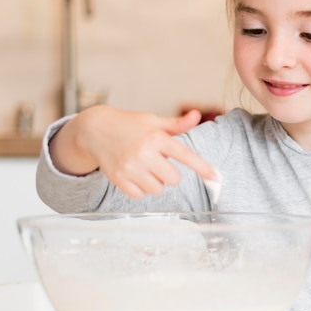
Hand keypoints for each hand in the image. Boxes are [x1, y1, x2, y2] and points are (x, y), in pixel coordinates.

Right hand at [49, 105, 216, 197]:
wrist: (94, 129)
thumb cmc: (129, 125)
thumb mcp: (153, 121)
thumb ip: (176, 124)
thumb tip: (197, 115)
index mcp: (156, 137)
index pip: (185, 155)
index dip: (202, 167)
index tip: (216, 177)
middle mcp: (143, 153)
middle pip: (174, 179)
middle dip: (170, 173)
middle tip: (158, 162)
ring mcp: (130, 168)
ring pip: (158, 189)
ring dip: (156, 182)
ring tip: (145, 167)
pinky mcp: (118, 179)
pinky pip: (141, 195)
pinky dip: (141, 188)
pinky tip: (134, 175)